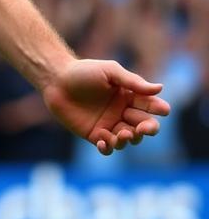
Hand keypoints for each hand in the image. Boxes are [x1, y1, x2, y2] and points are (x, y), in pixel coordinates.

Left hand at [43, 59, 169, 154]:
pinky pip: (108, 147)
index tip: (162, 110)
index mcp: (129, 96)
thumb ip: (133, 82)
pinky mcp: (95, 135)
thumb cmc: (83, 71)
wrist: (56, 79)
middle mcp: (122, 112)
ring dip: (129, 140)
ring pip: (128, 140)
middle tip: (142, 128)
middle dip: (147, 129)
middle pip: (144, 126)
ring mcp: (109, 125)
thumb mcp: (109, 72)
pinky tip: (104, 141)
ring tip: (122, 134)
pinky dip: (109, 148)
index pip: (150, 106)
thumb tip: (160, 88)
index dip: (159, 109)